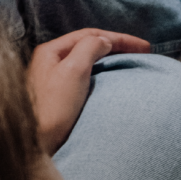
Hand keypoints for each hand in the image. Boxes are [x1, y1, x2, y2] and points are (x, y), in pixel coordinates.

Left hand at [27, 29, 149, 153]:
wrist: (35, 143)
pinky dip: (103, 76)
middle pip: (88, 47)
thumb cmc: (52, 109)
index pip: (90, 36)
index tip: (145, 48)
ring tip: (130, 65)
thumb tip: (105, 42)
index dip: (120, 39)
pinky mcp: (60, 99)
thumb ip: (90, 49)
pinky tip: (112, 82)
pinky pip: (86, 79)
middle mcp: (51, 62)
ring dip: (110, 60)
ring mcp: (54, 81)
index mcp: (51, 52)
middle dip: (116, 47)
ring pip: (87, 62)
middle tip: (142, 53)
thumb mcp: (73, 71)